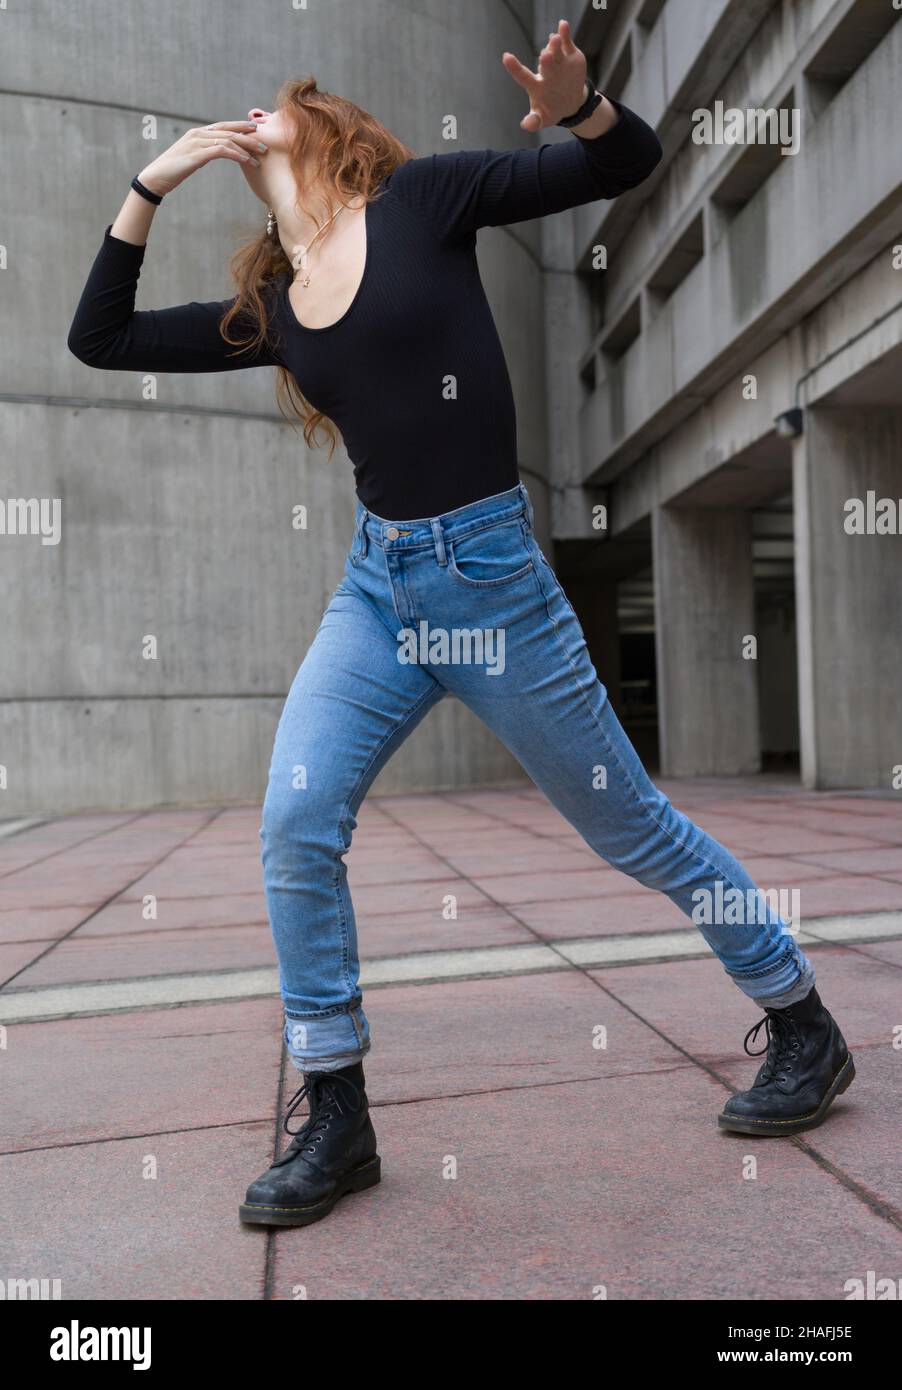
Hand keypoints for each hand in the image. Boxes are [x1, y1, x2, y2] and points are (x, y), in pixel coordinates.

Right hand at [137, 120, 267, 195]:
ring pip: (227, 140)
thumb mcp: (192, 159)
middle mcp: (198, 134)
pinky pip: (221, 151)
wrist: (156, 178)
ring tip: (260, 157)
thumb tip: (217, 153)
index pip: (223, 126)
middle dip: (249, 137)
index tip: (257, 130)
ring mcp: (197, 143)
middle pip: (229, 131)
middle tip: (265, 145)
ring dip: (246, 148)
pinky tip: (246, 161)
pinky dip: (236, 154)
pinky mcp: (197, 155)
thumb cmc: (173, 171)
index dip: (241, 126)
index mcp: (198, 133)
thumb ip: (205, 152)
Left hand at [502, 18, 588, 131]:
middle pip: (544, 63)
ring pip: (555, 50)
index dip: (514, 68)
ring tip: (554, 39)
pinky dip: (565, 33)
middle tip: (544, 55)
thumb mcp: (544, 119)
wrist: (572, 103)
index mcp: (536, 86)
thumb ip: (535, 121)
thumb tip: (527, 125)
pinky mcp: (570, 55)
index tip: (506, 57)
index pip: (522, 76)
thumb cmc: (552, 110)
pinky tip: (563, 25)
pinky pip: (566, 42)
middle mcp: (545, 70)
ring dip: (554, 44)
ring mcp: (557, 61)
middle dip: (545, 59)